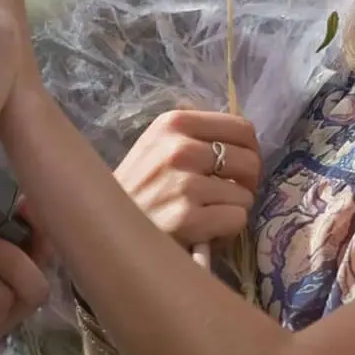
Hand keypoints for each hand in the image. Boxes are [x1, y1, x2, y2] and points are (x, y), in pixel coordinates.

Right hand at [114, 110, 261, 249]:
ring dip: (233, 209)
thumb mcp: (154, 146)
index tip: (238, 168)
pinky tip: (205, 232)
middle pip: (250, 161)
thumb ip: (191, 133)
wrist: (105, 230)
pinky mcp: (186, 219)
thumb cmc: (135, 190)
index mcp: (174, 123)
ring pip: (245, 194)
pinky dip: (226, 231)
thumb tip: (237, 127)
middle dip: (246, 182)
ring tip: (208, 214)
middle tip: (229, 195)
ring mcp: (183, 184)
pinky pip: (236, 219)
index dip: (249, 150)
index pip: (242, 129)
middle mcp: (179, 149)